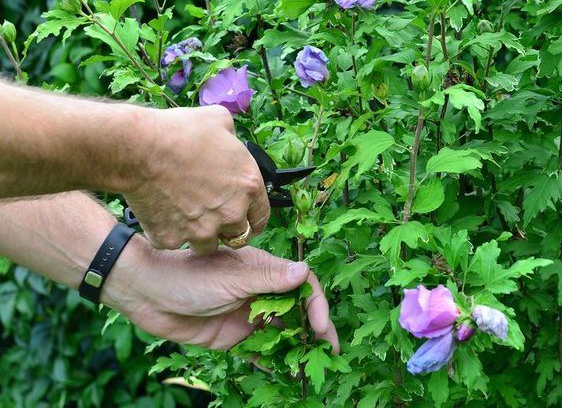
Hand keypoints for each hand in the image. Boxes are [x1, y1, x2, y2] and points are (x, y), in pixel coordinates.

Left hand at [105, 237, 339, 351]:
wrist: (147, 292)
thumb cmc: (188, 274)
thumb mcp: (231, 276)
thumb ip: (268, 279)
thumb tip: (304, 272)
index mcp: (264, 271)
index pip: (302, 286)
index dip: (315, 304)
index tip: (319, 326)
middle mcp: (260, 292)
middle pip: (297, 311)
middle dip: (315, 330)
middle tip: (330, 352)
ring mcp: (247, 316)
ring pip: (281, 333)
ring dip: (297, 347)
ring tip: (311, 367)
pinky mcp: (233, 337)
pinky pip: (259, 352)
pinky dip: (274, 362)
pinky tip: (287, 374)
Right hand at [124, 105, 269, 254]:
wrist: (139, 147)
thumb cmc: (179, 132)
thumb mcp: (219, 120)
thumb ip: (232, 136)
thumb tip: (229, 137)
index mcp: (248, 186)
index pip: (261, 217)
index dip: (251, 217)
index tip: (243, 218)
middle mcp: (230, 213)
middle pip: (237, 236)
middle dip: (226, 228)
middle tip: (210, 215)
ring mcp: (201, 230)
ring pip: (207, 246)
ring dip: (200, 235)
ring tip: (185, 216)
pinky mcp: (172, 238)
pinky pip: (173, 242)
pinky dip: (168, 232)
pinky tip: (161, 213)